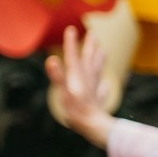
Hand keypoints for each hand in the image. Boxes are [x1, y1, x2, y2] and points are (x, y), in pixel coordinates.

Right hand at [45, 26, 115, 147]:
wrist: (96, 127)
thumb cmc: (77, 111)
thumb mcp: (64, 93)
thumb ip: (58, 76)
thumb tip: (52, 60)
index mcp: (78, 77)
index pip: (73, 57)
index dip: (71, 43)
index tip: (71, 28)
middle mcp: (88, 81)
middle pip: (89, 60)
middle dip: (90, 46)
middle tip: (93, 33)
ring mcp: (94, 90)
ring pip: (97, 72)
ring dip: (99, 60)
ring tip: (103, 50)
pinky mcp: (98, 101)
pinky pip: (101, 90)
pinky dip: (102, 85)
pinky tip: (105, 85)